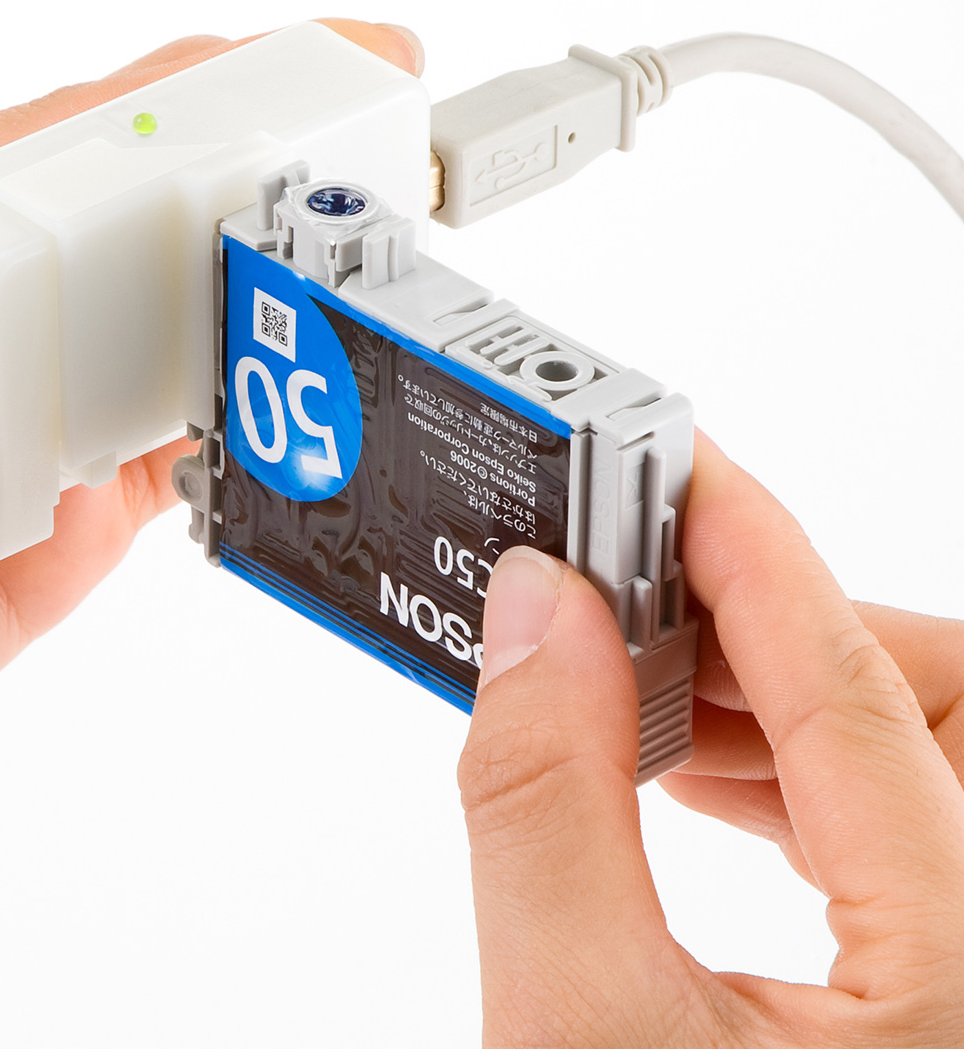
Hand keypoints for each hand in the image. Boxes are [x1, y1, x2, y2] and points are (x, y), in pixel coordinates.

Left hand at [0, 18, 422, 853]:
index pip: (45, 145)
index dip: (188, 110)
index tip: (313, 86)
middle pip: (140, 211)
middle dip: (271, 187)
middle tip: (397, 184)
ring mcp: (29, 392)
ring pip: (179, 314)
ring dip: (280, 305)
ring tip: (391, 295)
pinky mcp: (71, 485)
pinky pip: (184, 434)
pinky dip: (256, 426)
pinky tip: (318, 415)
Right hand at [459, 434, 963, 1046]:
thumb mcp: (576, 1026)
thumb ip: (545, 804)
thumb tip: (537, 614)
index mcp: (959, 974)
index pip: (850, 697)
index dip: (748, 554)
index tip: (674, 465)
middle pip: (930, 702)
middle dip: (778, 626)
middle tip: (634, 589)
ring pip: (916, 753)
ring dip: (773, 697)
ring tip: (635, 684)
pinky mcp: (943, 983)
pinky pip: (897, 820)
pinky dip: (793, 768)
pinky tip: (693, 769)